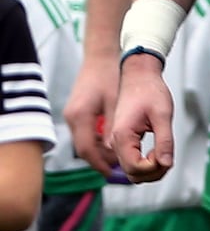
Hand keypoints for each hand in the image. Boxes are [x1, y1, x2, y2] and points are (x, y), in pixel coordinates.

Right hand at [65, 52, 121, 174]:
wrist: (100, 56)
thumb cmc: (109, 76)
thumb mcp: (115, 104)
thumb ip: (112, 128)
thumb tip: (113, 151)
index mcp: (80, 116)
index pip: (86, 150)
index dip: (99, 164)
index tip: (112, 173)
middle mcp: (71, 117)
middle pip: (82, 149)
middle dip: (99, 160)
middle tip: (117, 168)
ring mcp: (71, 114)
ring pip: (83, 142)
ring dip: (97, 151)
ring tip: (116, 157)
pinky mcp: (74, 111)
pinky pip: (83, 133)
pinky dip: (95, 141)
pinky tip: (109, 142)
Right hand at [110, 53, 173, 181]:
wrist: (138, 74)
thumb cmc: (148, 89)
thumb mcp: (163, 114)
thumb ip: (165, 141)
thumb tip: (166, 163)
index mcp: (122, 135)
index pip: (135, 168)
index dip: (153, 167)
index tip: (165, 154)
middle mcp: (114, 141)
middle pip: (131, 173)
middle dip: (152, 172)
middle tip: (167, 157)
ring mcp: (116, 141)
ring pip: (130, 170)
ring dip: (149, 169)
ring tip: (163, 154)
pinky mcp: (121, 140)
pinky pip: (130, 160)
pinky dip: (144, 162)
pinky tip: (156, 152)